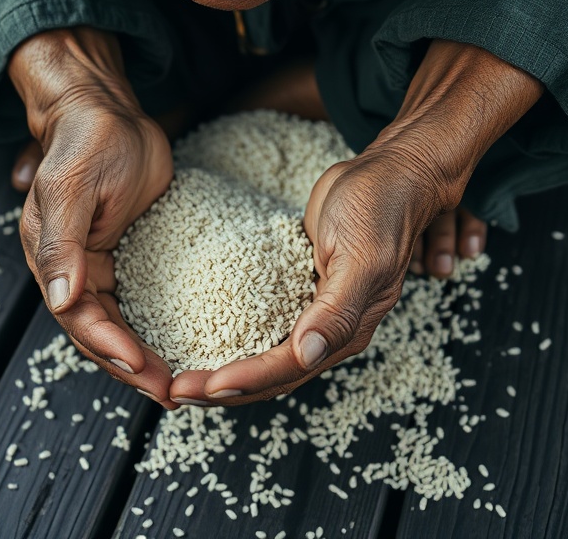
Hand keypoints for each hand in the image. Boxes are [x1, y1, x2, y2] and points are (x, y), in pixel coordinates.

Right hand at [9, 27, 178, 408]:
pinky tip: (177, 347)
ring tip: (174, 386)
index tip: (142, 366)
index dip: (108, 345)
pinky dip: (153, 330)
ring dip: (142, 357)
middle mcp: (71, 269)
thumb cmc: (88, 138)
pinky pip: (137, 304)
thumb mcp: (72, 185)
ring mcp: (98, 266)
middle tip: (168, 393)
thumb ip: (62, 242)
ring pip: (118, 326)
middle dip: (129, 366)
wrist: (108, 110)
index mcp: (51, 256)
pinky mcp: (126, 258)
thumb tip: (58, 297)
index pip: (77, 316)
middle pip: (98, 333)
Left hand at [170, 39, 542, 404]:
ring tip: (181, 379)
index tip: (200, 386)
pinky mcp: (298, 296)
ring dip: (224, 373)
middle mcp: (329, 333)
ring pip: (264, 360)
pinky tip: (204, 341)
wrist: (391, 176)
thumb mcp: (362, 258)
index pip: (286, 369)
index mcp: (346, 331)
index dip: (242, 381)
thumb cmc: (380, 209)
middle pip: (271, 377)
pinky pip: (263, 330)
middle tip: (175, 392)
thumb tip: (309, 354)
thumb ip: (338, 310)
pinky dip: (233, 343)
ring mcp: (313, 316)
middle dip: (222, 390)